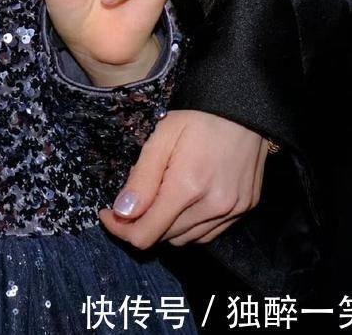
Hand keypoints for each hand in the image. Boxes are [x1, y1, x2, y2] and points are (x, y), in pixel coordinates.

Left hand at [99, 110, 269, 246]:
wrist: (244, 111)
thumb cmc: (198, 118)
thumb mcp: (162, 137)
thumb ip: (141, 178)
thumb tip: (122, 212)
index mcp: (187, 186)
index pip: (147, 234)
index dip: (121, 229)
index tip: (108, 214)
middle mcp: (212, 207)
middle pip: (164, 238)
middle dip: (141, 224)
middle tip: (132, 201)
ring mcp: (232, 212)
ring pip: (186, 239)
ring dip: (166, 227)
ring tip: (160, 197)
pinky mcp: (244, 211)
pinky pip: (208, 234)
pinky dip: (189, 226)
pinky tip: (184, 203)